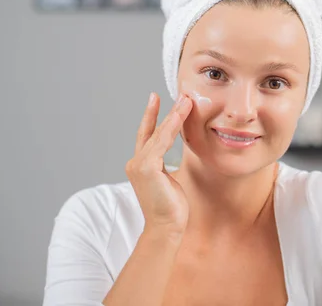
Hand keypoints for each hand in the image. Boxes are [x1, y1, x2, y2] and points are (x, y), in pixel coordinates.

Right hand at [125, 92, 192, 235]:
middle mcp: (135, 162)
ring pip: (158, 134)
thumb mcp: (169, 180)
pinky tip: (180, 116)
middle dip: (163, 111)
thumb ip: (166, 166)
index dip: (151, 117)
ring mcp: (138, 165)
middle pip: (151, 131)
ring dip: (173, 116)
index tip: (156, 99)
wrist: (166, 227)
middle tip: (174, 94)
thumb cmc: (171, 208)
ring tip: (185, 100)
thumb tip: (173, 157)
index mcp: (141, 165)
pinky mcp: (146, 168)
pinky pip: (161, 142)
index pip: (146, 135)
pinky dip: (171, 127)